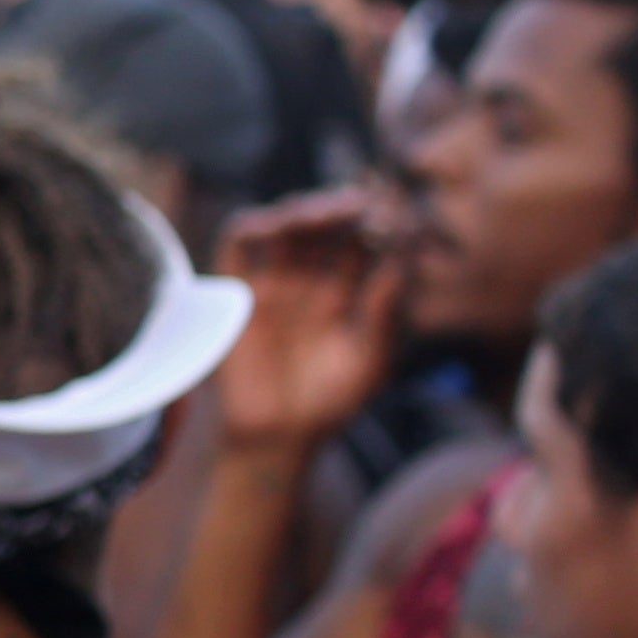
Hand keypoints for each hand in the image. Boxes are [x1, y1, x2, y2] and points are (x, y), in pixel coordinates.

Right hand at [210, 190, 404, 461]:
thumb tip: (399, 257)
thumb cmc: (332, 402)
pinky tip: (276, 224)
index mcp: (351, 292)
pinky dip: (252, 226)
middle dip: (345, 208)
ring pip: (286, 227)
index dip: (381, 221)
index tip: (398, 210)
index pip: (366, 242)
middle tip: (364, 201)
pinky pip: (237, 245)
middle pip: (327, 226)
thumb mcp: (373, 357)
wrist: (279, 436)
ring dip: (305, 210)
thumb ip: (385, 310)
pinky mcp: (237, 291)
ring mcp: (274, 282)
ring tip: (328, 211)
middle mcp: (312, 279)